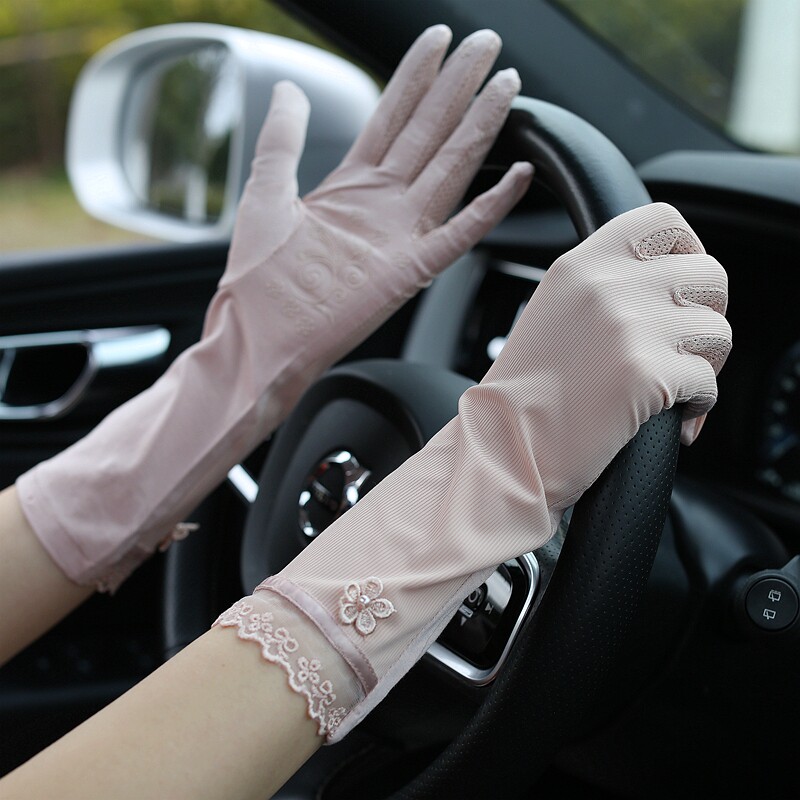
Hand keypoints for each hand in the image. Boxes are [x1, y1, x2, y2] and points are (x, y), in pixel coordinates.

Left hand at [15, 25, 531, 592]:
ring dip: (479, 126)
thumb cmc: (258, 275)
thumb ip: (283, 136)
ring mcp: (400, 233)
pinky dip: (491, 206)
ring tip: (506, 86)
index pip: (392, 116)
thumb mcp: (265, 189)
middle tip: (488, 45)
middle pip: (429, 131)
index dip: (415, 76)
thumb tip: (290, 87)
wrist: (260, 334)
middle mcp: (382, 203)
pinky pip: (460, 232)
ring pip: (450, 167)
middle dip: (458, 85)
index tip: (438, 39)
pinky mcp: (410, 268)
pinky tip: (517, 176)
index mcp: (351, 184)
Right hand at [216, 202, 731, 739]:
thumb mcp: (525, 347)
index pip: (660, 213)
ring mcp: (621, 325)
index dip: (683, 241)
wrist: (465, 479)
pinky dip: (698, 407)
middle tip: (669, 353)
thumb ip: (574, 308)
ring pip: (721, 319)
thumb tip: (617, 289)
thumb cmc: (483, 428)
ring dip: (703, 365)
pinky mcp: (641, 373)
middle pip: (708, 263)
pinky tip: (658, 425)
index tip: (678, 272)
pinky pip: (713, 372)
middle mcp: (594, 285)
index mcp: (565, 272)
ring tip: (655, 401)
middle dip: (704, 310)